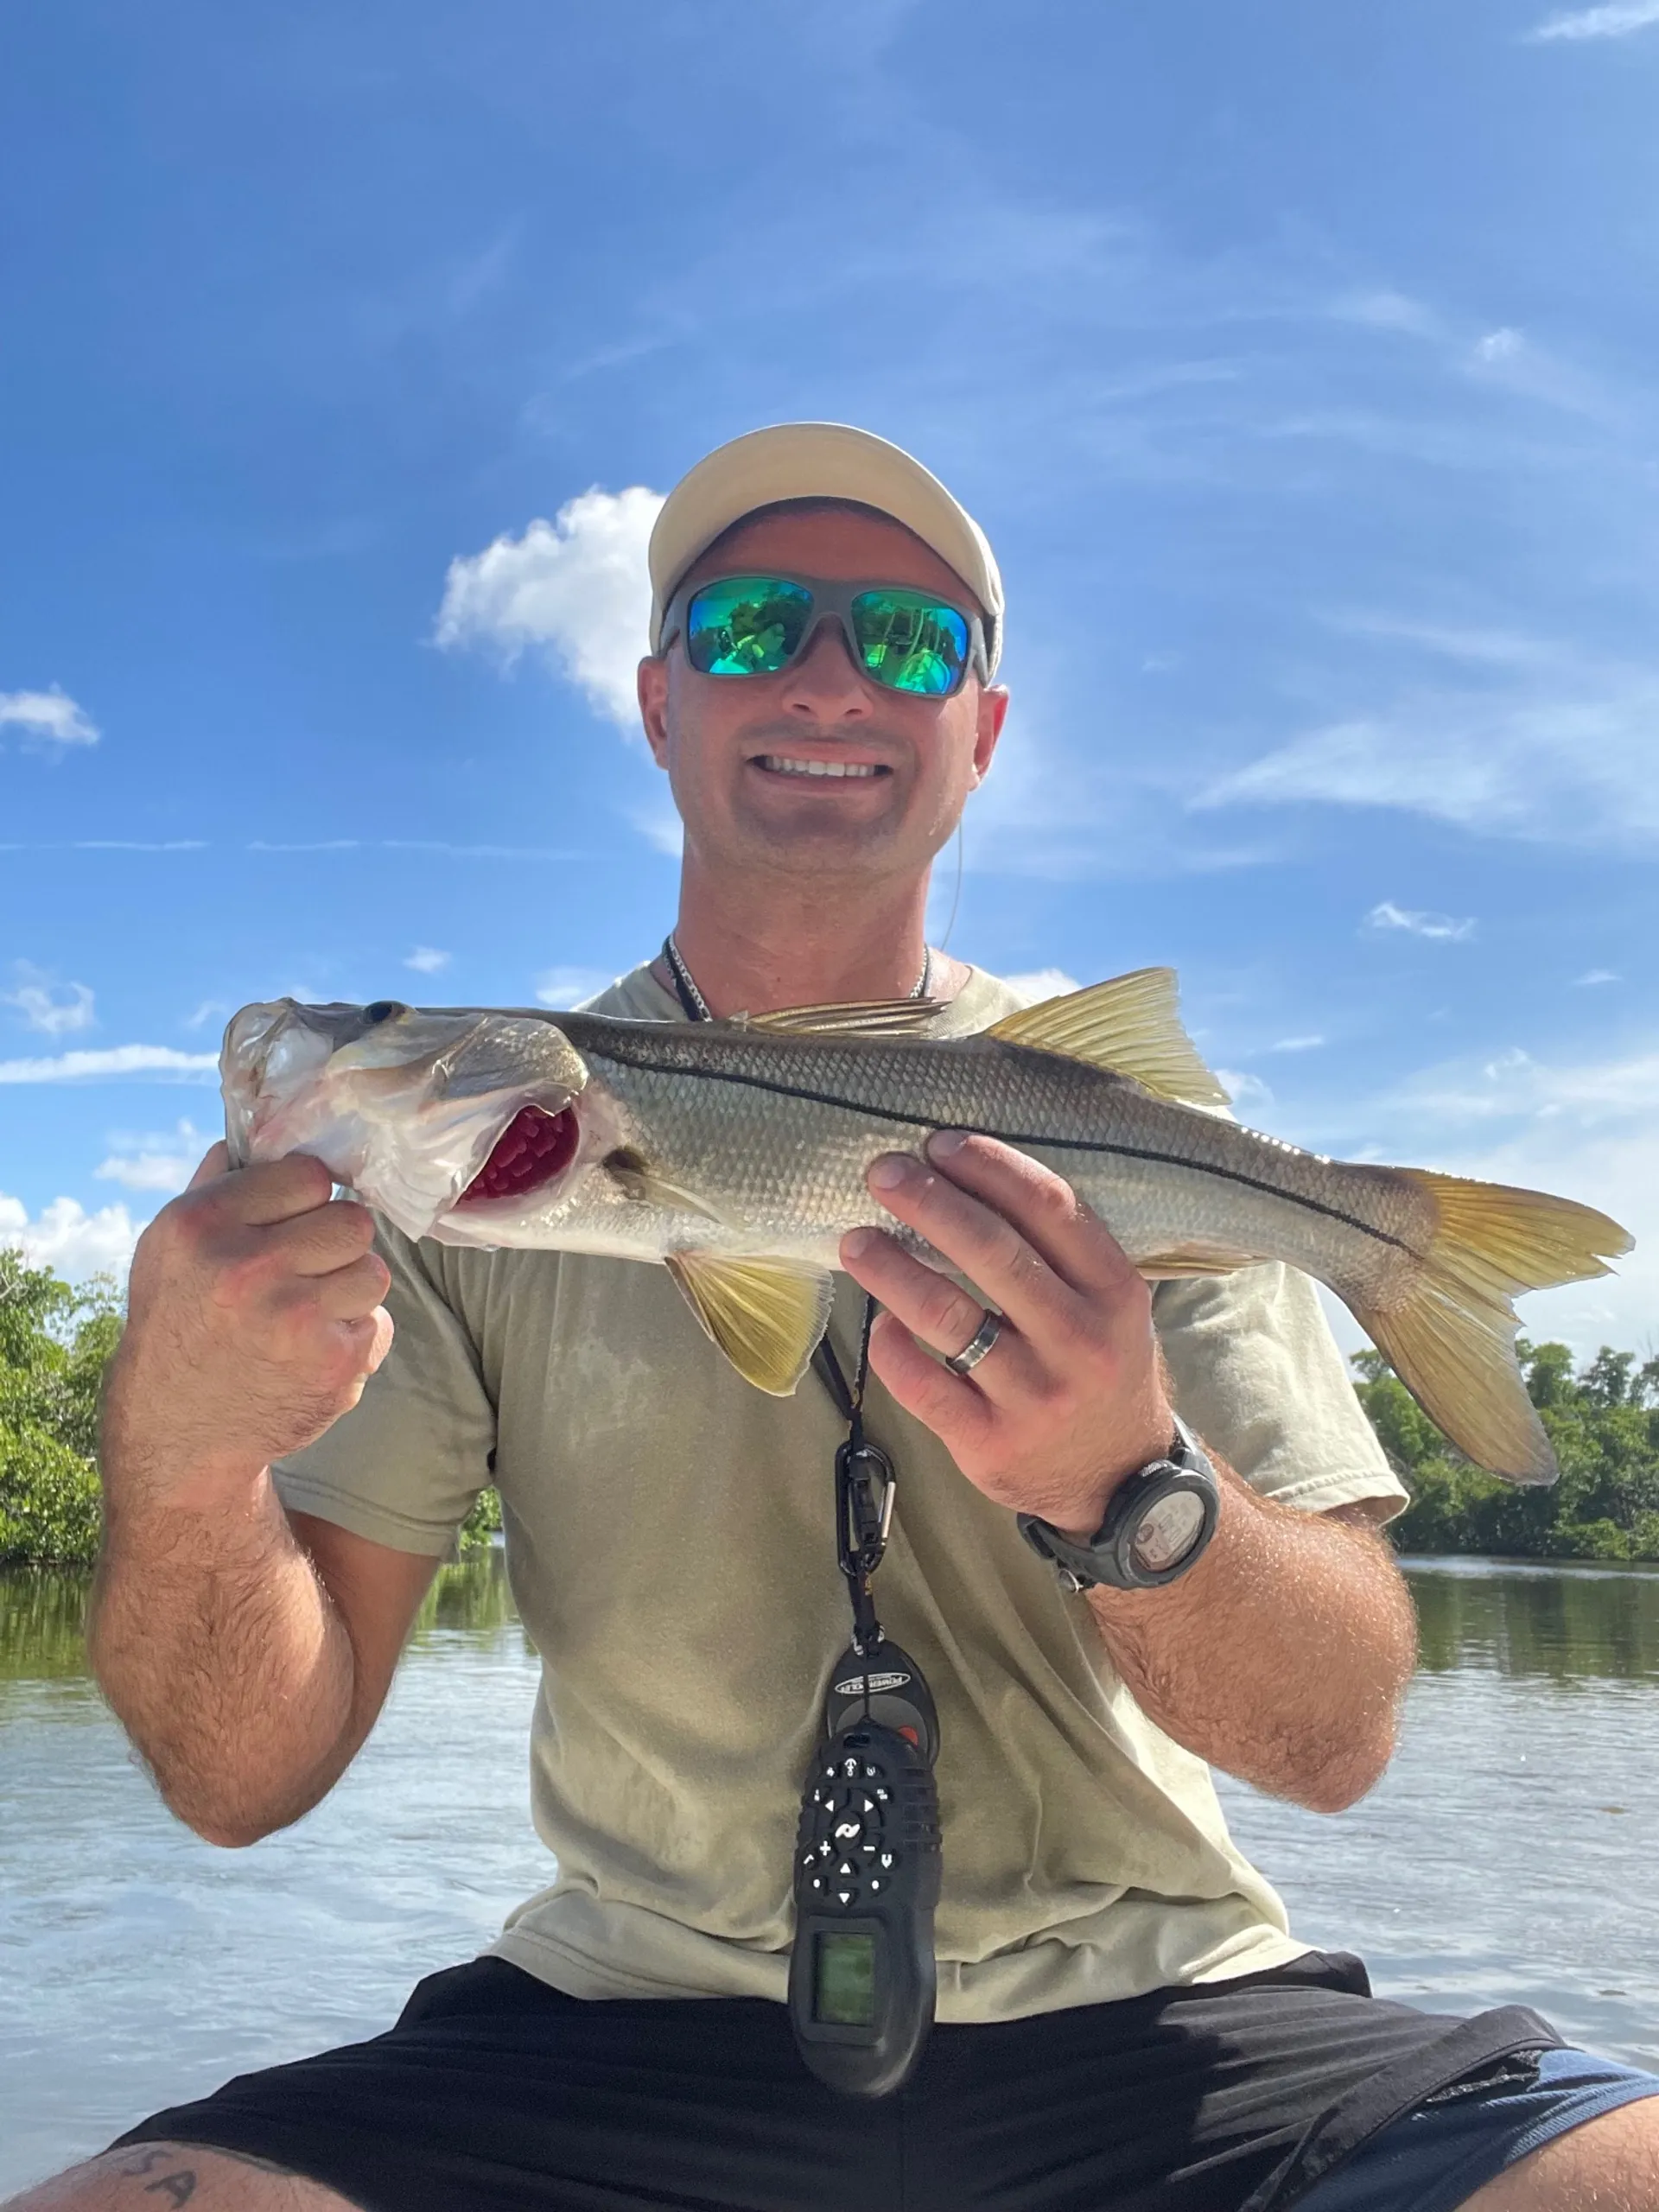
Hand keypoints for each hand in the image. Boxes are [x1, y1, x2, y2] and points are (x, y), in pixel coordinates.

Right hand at [101, 1143, 392, 1504]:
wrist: (180, 1433)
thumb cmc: (181, 1324)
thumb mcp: (169, 1248)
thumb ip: (216, 1187)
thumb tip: (256, 1132)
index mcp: (202, 1225)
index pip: (308, 1174)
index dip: (307, 1198)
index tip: (292, 1221)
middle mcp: (246, 1267)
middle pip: (353, 1221)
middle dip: (336, 1245)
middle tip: (305, 1271)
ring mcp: (293, 1317)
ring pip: (373, 1271)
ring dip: (349, 1291)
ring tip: (303, 1315)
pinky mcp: (332, 1362)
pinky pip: (377, 1322)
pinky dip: (352, 1336)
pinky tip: (309, 1353)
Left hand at [839, 1132, 1172, 1535]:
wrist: (1117, 1481)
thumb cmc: (1100, 1369)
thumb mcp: (1112, 1306)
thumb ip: (1062, 1253)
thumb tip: (965, 1178)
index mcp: (1114, 1292)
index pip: (1051, 1210)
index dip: (992, 1168)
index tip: (941, 1143)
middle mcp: (1080, 1340)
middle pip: (994, 1254)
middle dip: (931, 1203)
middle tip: (883, 1172)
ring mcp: (1035, 1396)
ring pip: (948, 1318)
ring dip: (892, 1270)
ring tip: (855, 1242)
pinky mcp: (990, 1442)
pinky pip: (923, 1386)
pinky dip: (892, 1348)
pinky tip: (877, 1324)